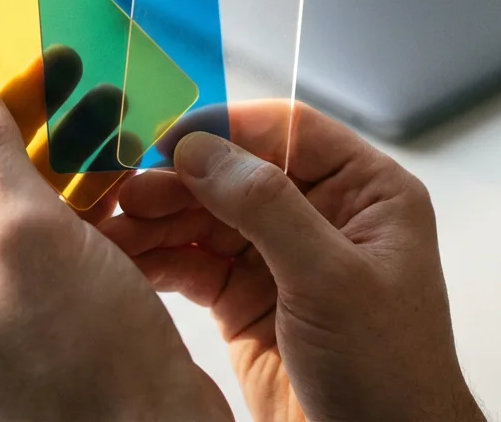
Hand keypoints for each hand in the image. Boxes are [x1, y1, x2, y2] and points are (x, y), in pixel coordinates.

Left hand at [0, 58, 231, 420]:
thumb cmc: (91, 368)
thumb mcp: (31, 235)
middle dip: (6, 125)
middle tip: (51, 72)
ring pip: (4, 210)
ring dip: (49, 156)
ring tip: (97, 107)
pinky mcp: (37, 321)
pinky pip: (40, 243)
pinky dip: (72, 201)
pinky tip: (115, 164)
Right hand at [101, 103, 482, 421]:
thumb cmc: (390, 373)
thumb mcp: (332, 280)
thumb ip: (269, 208)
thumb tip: (203, 148)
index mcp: (367, 194)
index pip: (289, 132)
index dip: (226, 128)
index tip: (165, 137)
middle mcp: (324, 216)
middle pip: (237, 173)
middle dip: (178, 180)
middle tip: (121, 189)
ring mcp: (283, 259)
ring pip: (209, 217)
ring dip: (158, 219)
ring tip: (111, 225)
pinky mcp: (249, 300)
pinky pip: (196, 264)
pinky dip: (159, 259)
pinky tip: (124, 257)